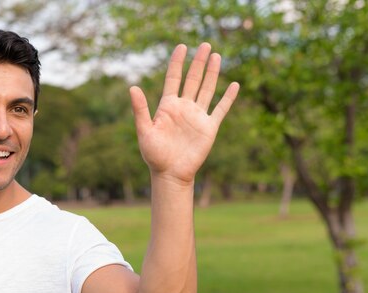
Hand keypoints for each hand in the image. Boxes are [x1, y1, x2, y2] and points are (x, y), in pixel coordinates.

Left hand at [130, 43, 239, 185]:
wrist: (170, 174)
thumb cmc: (154, 155)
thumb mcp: (145, 131)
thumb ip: (140, 110)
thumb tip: (132, 87)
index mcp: (167, 106)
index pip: (173, 78)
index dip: (177, 63)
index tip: (181, 47)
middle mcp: (184, 108)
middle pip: (192, 79)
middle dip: (198, 62)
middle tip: (204, 44)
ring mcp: (197, 116)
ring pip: (206, 89)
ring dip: (212, 73)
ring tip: (216, 56)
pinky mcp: (209, 127)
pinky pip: (221, 109)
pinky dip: (228, 98)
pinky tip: (234, 85)